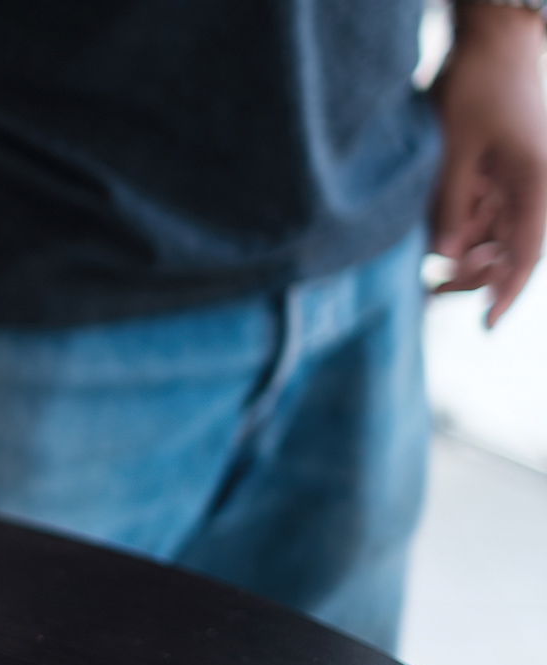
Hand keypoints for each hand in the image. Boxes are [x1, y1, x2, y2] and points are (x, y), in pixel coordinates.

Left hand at [430, 4, 546, 326]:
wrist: (494, 42)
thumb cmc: (478, 87)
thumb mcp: (455, 148)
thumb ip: (450, 203)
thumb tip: (443, 258)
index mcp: (534, 186)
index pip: (523, 256)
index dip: (503, 293)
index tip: (486, 326)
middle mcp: (533, 189)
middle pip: (506, 252)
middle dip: (471, 275)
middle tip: (431, 293)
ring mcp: (518, 181)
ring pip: (490, 235)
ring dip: (461, 249)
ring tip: (428, 264)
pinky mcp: (501, 172)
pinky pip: (481, 211)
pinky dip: (459, 222)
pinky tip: (438, 227)